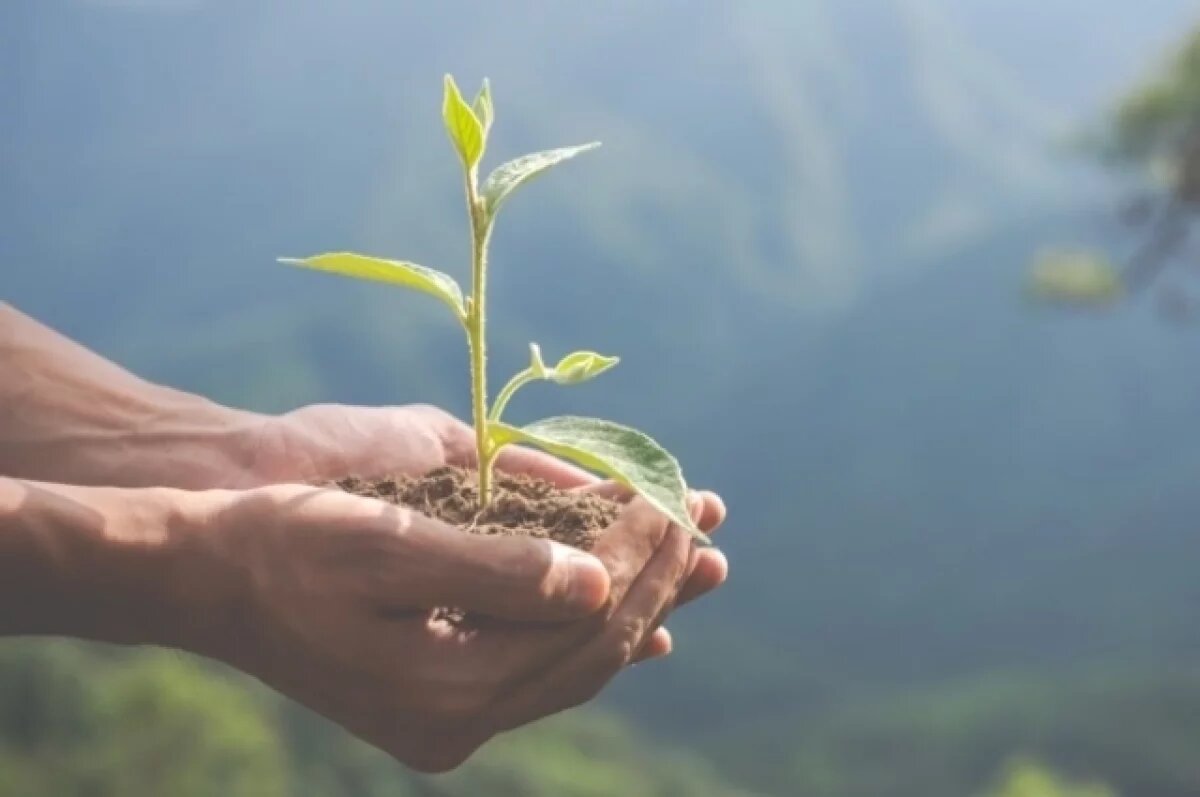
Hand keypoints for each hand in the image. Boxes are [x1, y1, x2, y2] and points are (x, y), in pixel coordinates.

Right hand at [181, 480, 705, 770]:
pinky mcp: (438, 704)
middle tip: (706, 520)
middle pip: (592, 650)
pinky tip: (641, 627)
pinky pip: (543, 674)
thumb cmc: (286, 544)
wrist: (207, 579)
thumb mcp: (387, 543)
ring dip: (638, 606)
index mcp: (446, 688)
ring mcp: (448, 721)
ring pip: (576, 665)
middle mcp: (457, 721)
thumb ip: (497, 568)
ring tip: (698, 562)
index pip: (584, 622)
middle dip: (656, 580)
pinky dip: (592, 638)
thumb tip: (597, 581)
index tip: (677, 498)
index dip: (640, 557)